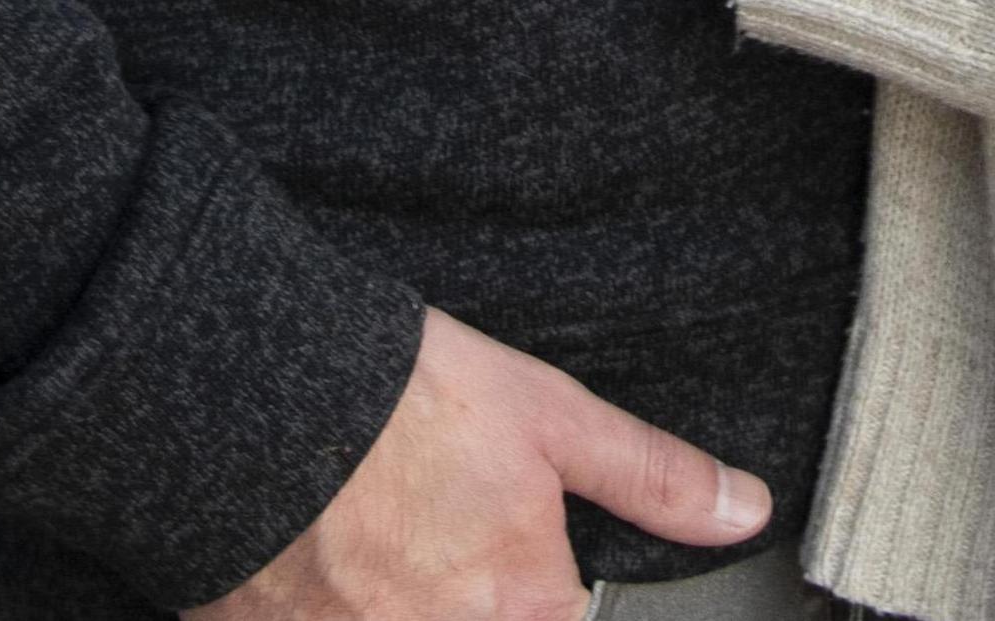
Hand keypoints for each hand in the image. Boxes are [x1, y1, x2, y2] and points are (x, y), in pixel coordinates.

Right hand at [188, 304, 766, 620]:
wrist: (250, 396)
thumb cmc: (402, 401)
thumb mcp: (551, 415)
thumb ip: (649, 476)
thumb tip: (744, 511)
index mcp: (523, 611)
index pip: (558, 620)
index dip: (535, 584)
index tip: (484, 532)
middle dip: (455, 583)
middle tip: (423, 521)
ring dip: (397, 598)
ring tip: (376, 531)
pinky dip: (331, 606)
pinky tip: (320, 557)